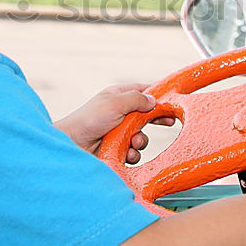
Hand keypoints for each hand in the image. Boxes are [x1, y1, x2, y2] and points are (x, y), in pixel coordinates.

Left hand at [56, 83, 175, 162]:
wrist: (71, 146)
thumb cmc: (87, 120)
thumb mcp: (115, 103)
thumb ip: (137, 99)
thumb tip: (153, 100)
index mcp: (119, 96)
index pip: (144, 92)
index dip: (160, 96)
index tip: (174, 101)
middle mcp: (120, 113)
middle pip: (147, 114)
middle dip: (157, 120)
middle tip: (169, 122)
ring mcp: (119, 132)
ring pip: (142, 136)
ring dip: (141, 141)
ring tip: (132, 142)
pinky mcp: (117, 148)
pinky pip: (134, 151)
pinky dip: (133, 153)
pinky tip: (126, 153)